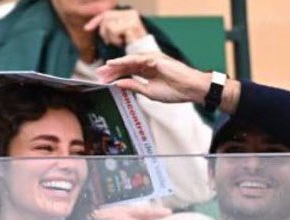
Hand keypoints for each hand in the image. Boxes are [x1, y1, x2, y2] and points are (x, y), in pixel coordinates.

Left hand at [84, 8, 147, 47]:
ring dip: (110, 37)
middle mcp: (131, 13)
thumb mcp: (117, 35)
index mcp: (129, 13)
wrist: (146, 55)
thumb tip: (87, 27)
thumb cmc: (131, 47)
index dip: (95, 21)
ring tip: (119, 42)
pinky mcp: (132, 25)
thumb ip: (107, 27)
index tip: (87, 28)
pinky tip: (122, 43)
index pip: (107, 13)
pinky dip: (115, 39)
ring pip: (108, 24)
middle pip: (106, 17)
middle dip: (103, 31)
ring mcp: (132, 19)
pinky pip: (113, 30)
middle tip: (111, 41)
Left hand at [97, 53, 240, 112]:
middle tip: (98, 74)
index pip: (128, 72)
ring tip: (103, 69)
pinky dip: (124, 60)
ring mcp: (152, 60)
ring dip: (115, 64)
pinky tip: (114, 63)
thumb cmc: (175, 91)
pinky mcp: (155, 58)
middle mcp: (148, 64)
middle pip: (126, 65)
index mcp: (148, 73)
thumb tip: (118, 84)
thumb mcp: (150, 92)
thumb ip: (134, 86)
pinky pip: (136, 59)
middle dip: (111, 70)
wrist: (190, 89)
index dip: (115, 76)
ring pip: (129, 61)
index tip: (103, 80)